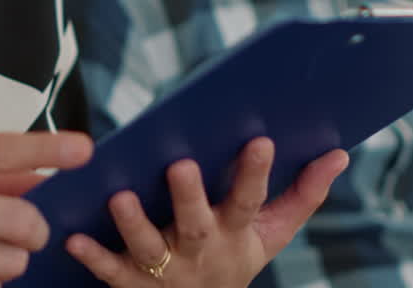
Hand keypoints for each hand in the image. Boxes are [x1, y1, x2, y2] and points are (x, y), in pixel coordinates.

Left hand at [66, 138, 347, 286]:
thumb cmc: (235, 258)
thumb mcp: (273, 235)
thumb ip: (304, 195)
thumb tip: (339, 154)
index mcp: (236, 234)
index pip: (251, 201)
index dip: (256, 173)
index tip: (260, 139)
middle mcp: (200, 251)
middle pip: (195, 225)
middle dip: (188, 197)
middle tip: (181, 165)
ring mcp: (164, 270)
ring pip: (147, 248)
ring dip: (133, 224)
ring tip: (119, 197)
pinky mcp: (131, 282)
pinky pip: (110, 271)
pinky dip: (92, 257)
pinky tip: (72, 239)